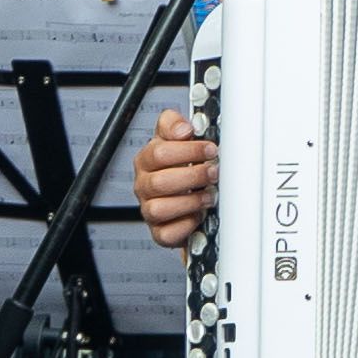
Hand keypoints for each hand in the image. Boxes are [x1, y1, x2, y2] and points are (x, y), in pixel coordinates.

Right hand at [134, 109, 215, 247]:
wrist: (184, 195)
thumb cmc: (180, 166)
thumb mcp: (176, 138)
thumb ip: (174, 124)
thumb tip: (184, 128)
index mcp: (147, 160)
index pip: (159, 153)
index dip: (188, 150)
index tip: (210, 149)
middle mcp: (145, 185)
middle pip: (159, 182)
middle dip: (193, 176)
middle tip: (213, 172)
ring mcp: (149, 209)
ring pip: (159, 209)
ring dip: (190, 201)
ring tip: (209, 195)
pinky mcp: (159, 231)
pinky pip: (166, 233)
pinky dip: (185, 225)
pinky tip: (198, 215)